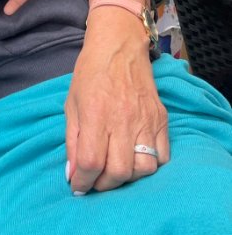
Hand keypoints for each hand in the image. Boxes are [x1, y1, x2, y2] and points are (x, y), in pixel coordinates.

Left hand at [65, 10, 169, 194]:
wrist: (119, 48)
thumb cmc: (89, 74)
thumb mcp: (71, 105)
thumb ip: (73, 141)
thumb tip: (73, 174)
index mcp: (96, 115)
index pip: (91, 162)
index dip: (83, 181)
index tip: (79, 187)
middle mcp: (123, 120)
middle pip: (120, 171)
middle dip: (105, 184)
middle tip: (96, 180)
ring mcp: (146, 121)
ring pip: (145, 168)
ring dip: (128, 177)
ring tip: (115, 170)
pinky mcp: (162, 119)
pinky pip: (162, 156)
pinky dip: (149, 165)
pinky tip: (135, 159)